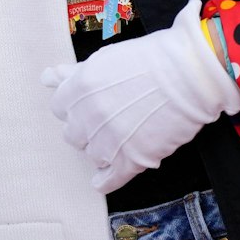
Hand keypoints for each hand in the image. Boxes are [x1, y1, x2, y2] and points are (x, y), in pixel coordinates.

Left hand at [41, 0, 239, 193]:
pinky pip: (109, 179)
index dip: (75, 106)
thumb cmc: (153, 58)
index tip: (89, 104)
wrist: (191, 74)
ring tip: (121, 136)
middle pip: (73, 134)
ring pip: (92, 155)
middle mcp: (89, 116)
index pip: (59, 107)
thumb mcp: (108, 58)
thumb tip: (47, 76)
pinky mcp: (131, 160)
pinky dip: (105, 181)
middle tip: (110, 117)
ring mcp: (109, 141)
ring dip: (102, 148)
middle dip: (88, 127)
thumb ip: (74, 73)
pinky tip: (104, 179)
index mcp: (80, 88)